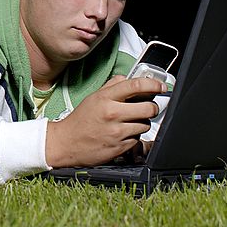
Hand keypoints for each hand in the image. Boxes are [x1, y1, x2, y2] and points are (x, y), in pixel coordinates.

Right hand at [44, 75, 165, 167]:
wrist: (66, 143)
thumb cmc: (80, 120)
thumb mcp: (93, 97)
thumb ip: (111, 86)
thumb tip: (128, 79)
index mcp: (105, 98)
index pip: (136, 86)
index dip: (153, 84)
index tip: (161, 86)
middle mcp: (112, 113)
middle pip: (149, 107)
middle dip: (152, 107)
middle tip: (147, 107)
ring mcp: (117, 132)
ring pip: (146, 124)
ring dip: (142, 123)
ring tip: (128, 123)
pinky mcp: (120, 147)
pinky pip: (138, 139)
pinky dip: (134, 136)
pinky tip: (122, 134)